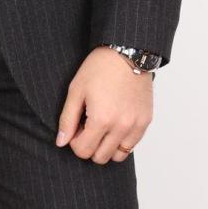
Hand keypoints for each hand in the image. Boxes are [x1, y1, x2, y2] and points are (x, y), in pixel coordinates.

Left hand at [55, 46, 153, 163]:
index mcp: (101, 119)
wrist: (127, 51)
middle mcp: (121, 126)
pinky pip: (132, 144)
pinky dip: (122, 140)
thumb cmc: (100, 67)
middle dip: (90, 146)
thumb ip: (67, 119)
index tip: (76, 127)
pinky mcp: (146, 120)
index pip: (83, 151)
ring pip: (118, 155)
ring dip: (107, 146)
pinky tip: (115, 123)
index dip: (74, 141)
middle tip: (88, 126)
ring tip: (103, 126)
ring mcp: (136, 125)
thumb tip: (61, 142)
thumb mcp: (76, 89)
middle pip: (100, 157)